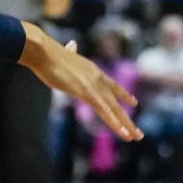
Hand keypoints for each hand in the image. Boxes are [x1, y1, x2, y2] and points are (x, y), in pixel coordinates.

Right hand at [19, 24, 140, 139]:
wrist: (44, 51)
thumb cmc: (48, 54)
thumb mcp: (64, 54)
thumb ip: (71, 53)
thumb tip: (72, 45)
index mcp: (92, 70)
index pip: (112, 85)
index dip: (123, 94)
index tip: (134, 101)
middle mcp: (97, 78)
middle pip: (116, 101)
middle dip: (127, 118)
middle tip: (138, 132)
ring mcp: (94, 86)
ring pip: (114, 109)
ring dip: (126, 125)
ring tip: (136, 137)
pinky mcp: (87, 92)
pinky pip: (105, 112)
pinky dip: (115, 123)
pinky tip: (123, 133)